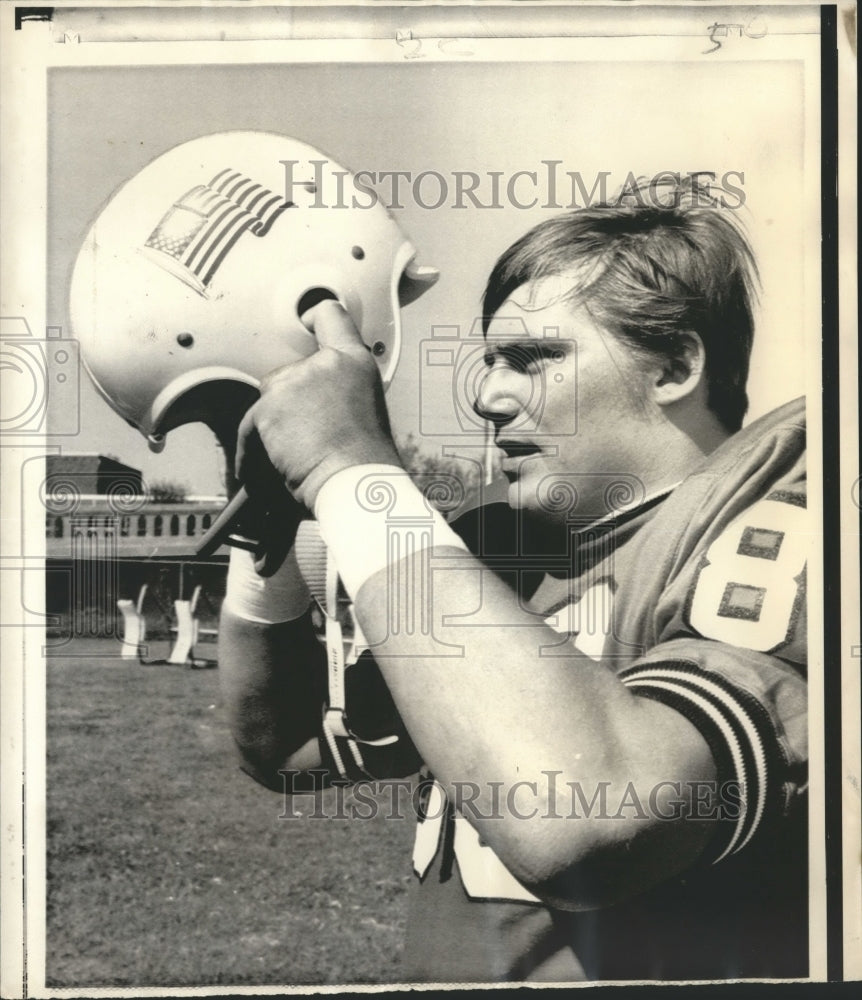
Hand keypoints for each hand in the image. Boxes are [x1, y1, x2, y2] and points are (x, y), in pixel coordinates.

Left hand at [236, 301, 402, 511]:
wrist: (354, 481)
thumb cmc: (365, 459)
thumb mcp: (367, 408)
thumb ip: (340, 390)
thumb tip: (319, 400)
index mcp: (355, 362)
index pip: (331, 317)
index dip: (314, 315)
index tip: (306, 317)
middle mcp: (324, 363)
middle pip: (290, 371)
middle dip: (292, 402)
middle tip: (308, 435)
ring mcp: (294, 381)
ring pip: (271, 400)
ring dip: (275, 427)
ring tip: (293, 455)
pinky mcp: (270, 405)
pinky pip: (251, 425)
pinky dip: (253, 448)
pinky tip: (265, 465)